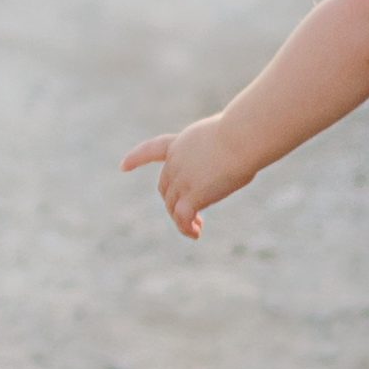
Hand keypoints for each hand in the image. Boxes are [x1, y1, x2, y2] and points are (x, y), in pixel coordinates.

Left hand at [119, 119, 247, 239]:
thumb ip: (216, 154)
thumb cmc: (244, 134)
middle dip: (174, 202)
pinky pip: (182, 218)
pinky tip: (196, 233)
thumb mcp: (224, 138)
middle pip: (165, 188)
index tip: (123, 166)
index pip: (152, 149)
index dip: (136, 158)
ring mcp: (181, 179)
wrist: (242, 137)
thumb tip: (226, 166)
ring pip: (172, 206)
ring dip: (181, 220)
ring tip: (196, 229)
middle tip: (192, 215)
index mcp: (181, 143)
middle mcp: (175, 161)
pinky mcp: (192, 195)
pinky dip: (185, 228)